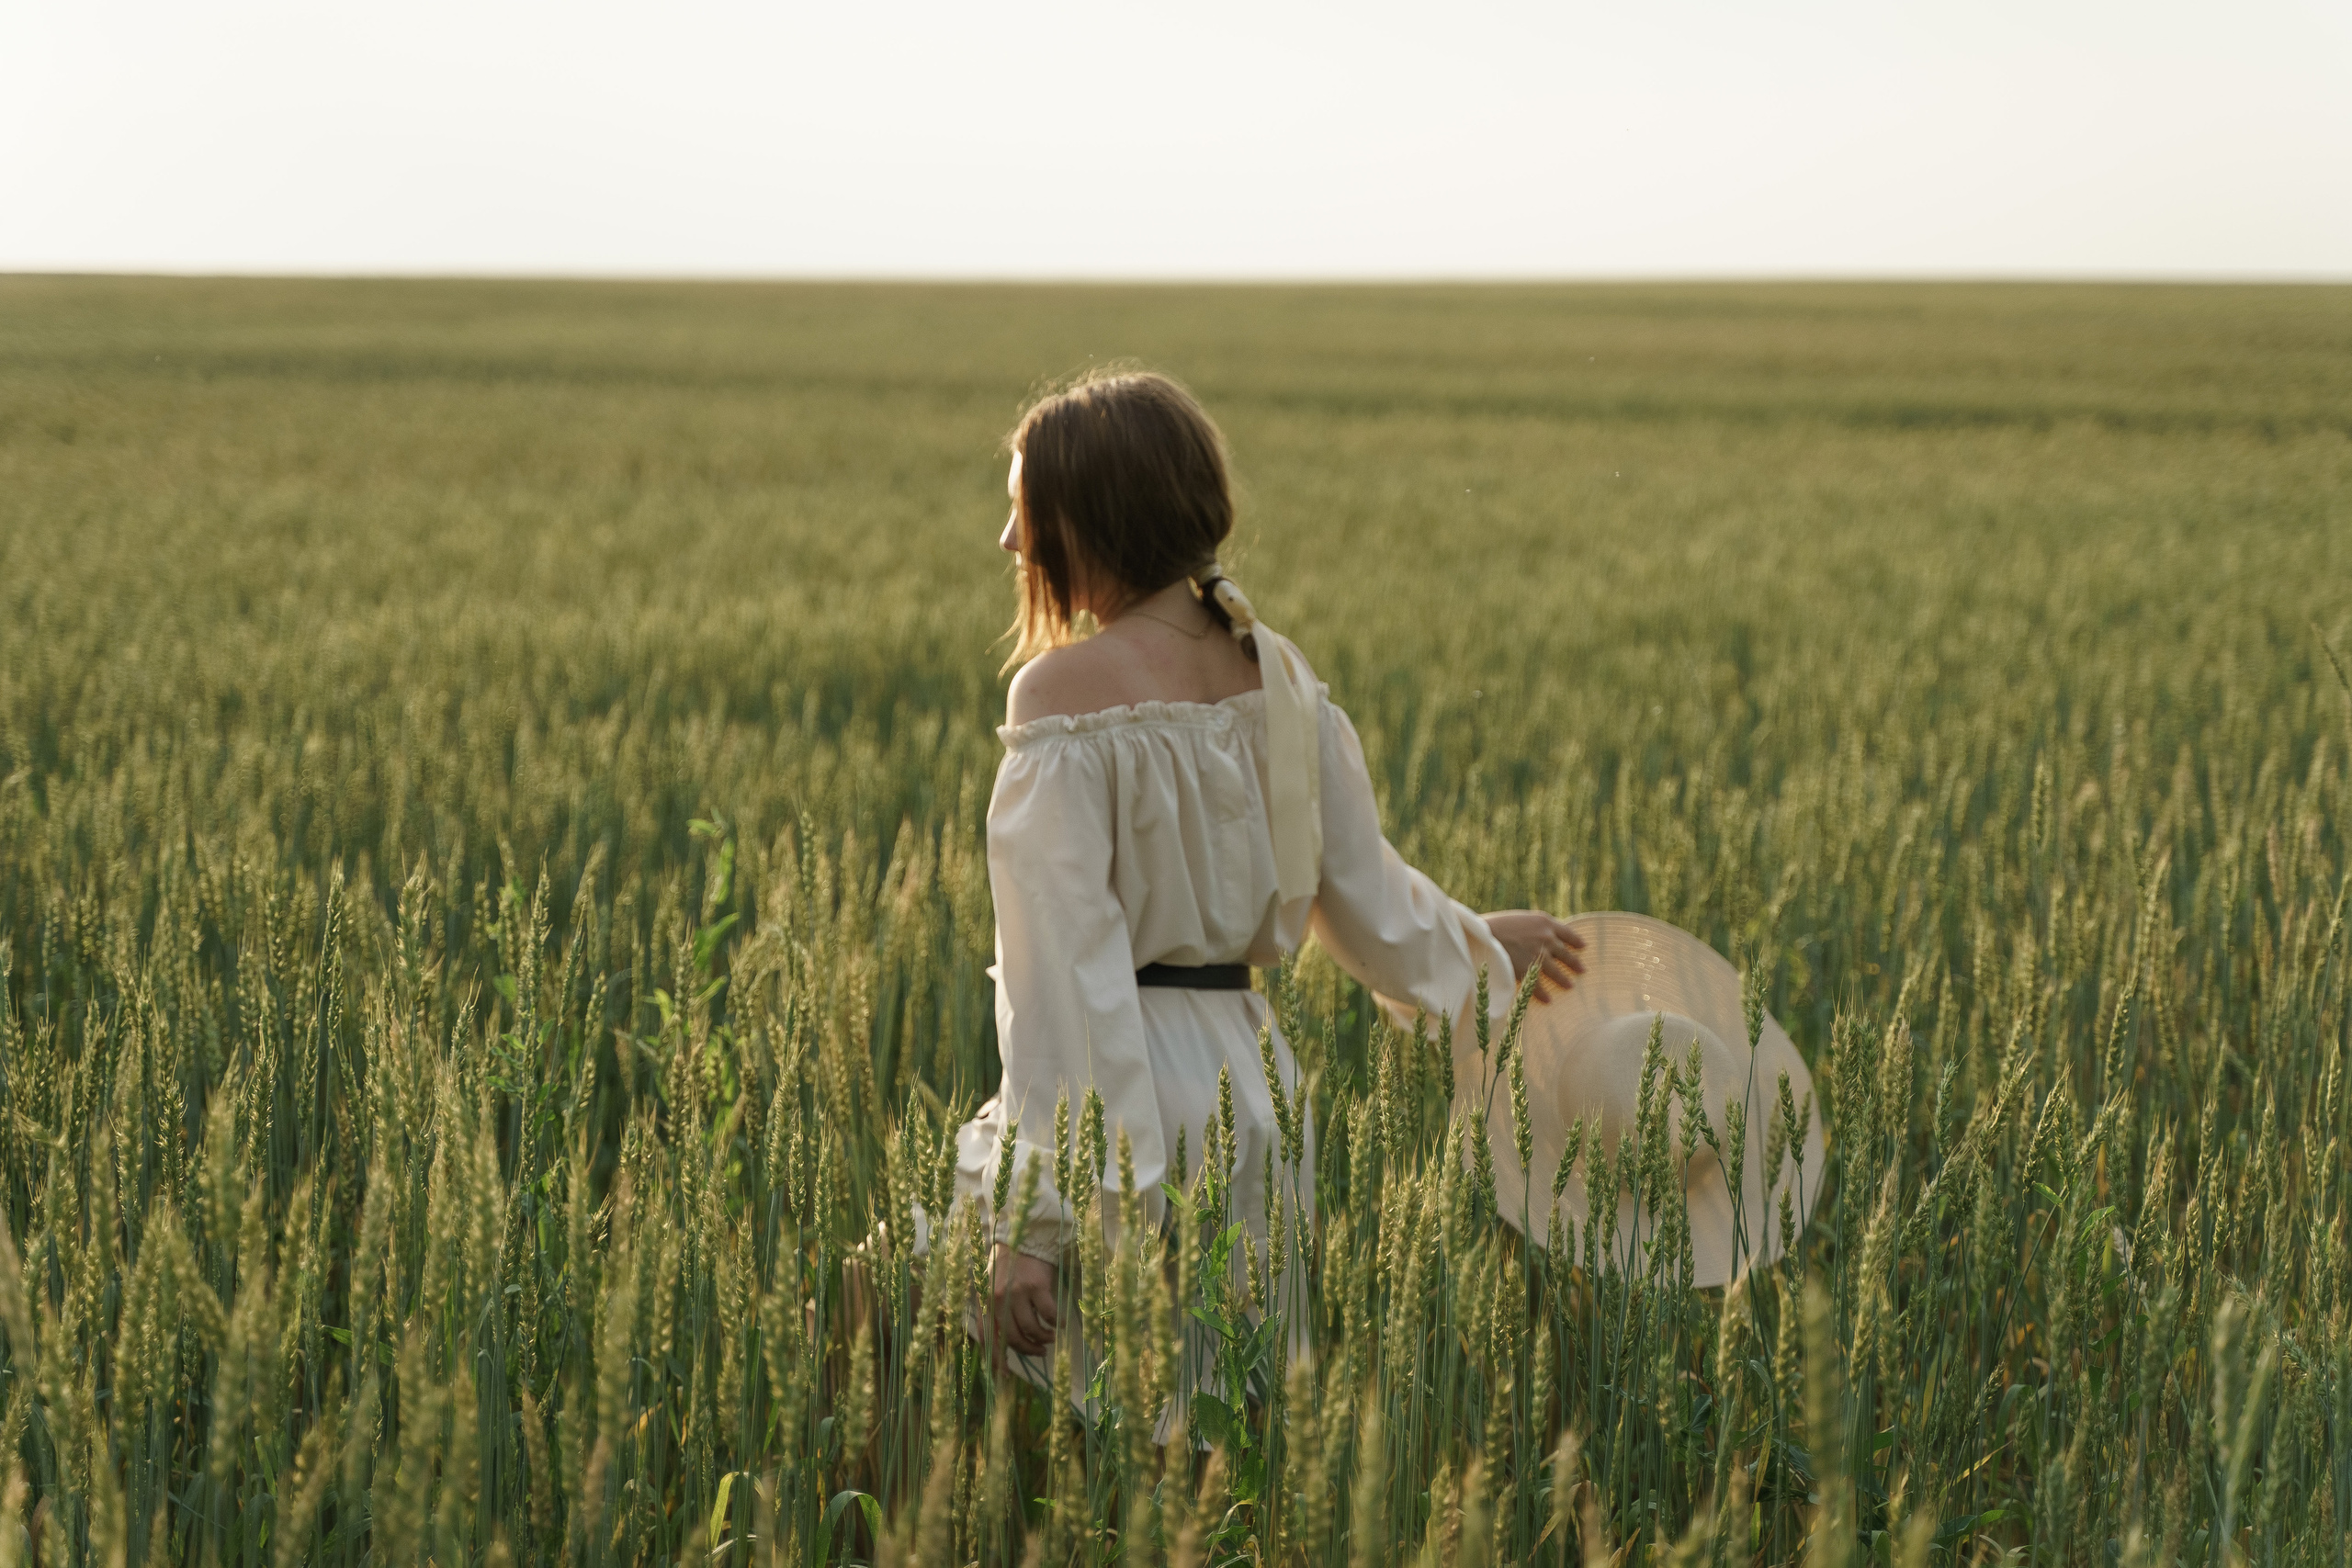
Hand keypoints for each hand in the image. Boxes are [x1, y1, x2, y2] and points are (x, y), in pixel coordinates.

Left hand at [990, 1244, 1059, 1358]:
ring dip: (1044, 1338)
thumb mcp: (992, 1289)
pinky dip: (1056, 1323)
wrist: (1022, 1238)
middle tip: (1040, 1351)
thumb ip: (994, 1314)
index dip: (996, 1359)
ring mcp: (1018, 1293)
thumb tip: (1003, 1346)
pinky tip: (1060, 1324)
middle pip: (1013, 1337)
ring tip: (1050, 1338)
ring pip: (1032, 1328)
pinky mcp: (1036, 1286)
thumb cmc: (1008, 1267)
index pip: (987, 1337)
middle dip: (1028, 1349)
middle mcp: (998, 1299)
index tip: (1006, 1375)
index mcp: (985, 1302)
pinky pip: (1049, 1314)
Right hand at [1483, 911, 1585, 1003]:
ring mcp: (1539, 955)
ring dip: (1564, 980)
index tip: (1583, 946)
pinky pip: (1539, 985)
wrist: (1483, 935)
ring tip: (1570, 985)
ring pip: (1557, 971)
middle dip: (1574, 963)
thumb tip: (1540, 936)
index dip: (1576, 940)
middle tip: (1582, 970)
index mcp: (1545, 922)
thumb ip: (1534, 927)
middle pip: (1565, 954)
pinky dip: (1543, 994)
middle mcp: (1546, 938)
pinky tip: (1548, 1000)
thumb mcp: (1521, 918)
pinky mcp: (1528, 970)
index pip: (1567, 933)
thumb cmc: (1497, 924)